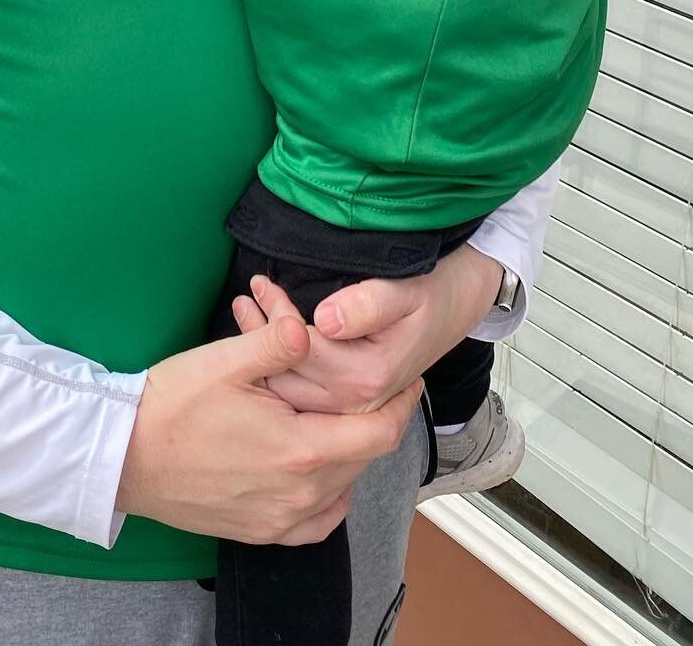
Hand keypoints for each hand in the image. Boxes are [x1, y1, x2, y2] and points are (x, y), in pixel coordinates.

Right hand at [115, 315, 420, 544]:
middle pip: (363, 459)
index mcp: (300, 450)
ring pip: (342, 487)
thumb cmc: (172, 405)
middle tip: (369, 386)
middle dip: (373, 420)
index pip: (379, 433)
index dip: (402, 404)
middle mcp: (299, 494)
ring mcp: (280, 519)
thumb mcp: (227, 359)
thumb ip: (279, 342)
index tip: (408, 379)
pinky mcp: (260, 531)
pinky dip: (329, 495)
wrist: (123, 455)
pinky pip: (317, 521)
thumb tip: (312, 328)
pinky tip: (318, 469)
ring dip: (350, 452)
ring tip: (338, 416)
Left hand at [231, 246, 502, 415]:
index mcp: (368, 375)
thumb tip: (325, 318)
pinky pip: (301, 394)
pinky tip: (262, 341)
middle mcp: (358, 401)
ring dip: (263, 354)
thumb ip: (367, 304)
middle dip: (261, 337)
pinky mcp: (348, 402)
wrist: (451, 310)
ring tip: (244, 312)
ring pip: (291, 389)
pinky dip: (277, 367)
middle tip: (241, 301)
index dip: (277, 320)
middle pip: (292, 376)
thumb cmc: (427, 295)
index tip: (260, 284)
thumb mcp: (404, 290)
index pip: (304, 351)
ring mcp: (352, 408)